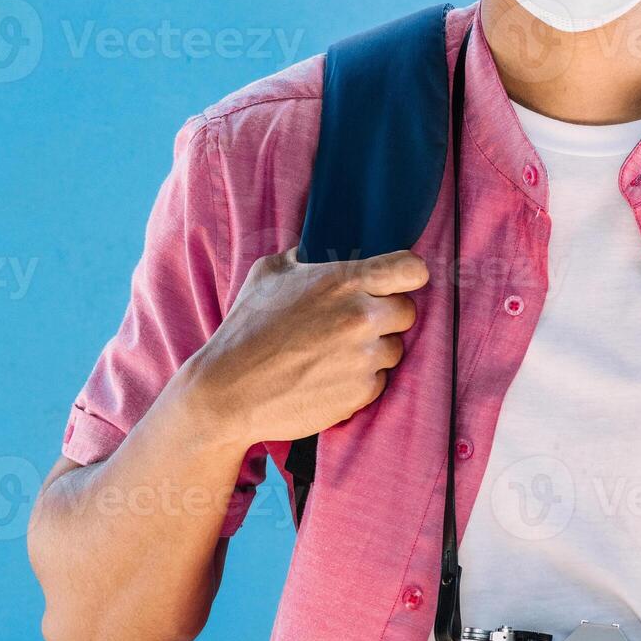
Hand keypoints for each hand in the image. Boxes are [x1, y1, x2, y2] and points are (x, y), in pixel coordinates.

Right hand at [181, 248, 429, 446]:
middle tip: (355, 324)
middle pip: (408, 311)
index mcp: (344, 281)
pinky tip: (329, 377)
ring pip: (395, 349)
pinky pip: (379, 381)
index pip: (411, 269)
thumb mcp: (268, 275)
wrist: (229, 391)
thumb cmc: (246, 329)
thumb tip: (318, 249)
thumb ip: (304, 257)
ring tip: (335, 353)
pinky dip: (361, 381)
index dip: (408, 275)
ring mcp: (364, 357)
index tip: (399, 281)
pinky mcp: (362, 392)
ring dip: (374, 350)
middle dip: (387, 316)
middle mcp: (361, 317)